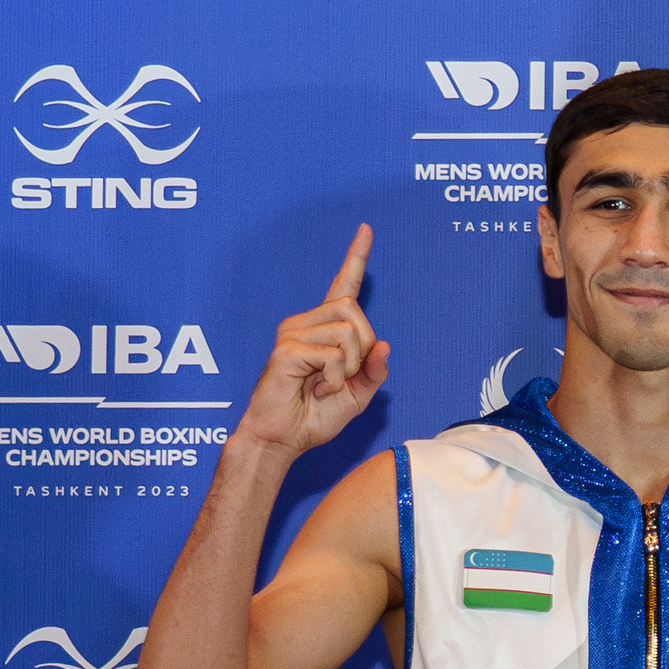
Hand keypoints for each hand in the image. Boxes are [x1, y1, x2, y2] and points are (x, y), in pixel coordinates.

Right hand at [242, 225, 389, 456]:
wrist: (283, 439)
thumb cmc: (315, 416)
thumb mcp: (357, 394)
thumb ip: (374, 371)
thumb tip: (385, 345)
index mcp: (325, 329)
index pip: (343, 286)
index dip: (356, 258)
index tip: (366, 229)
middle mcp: (306, 323)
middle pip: (355, 311)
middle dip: (362, 349)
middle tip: (341, 377)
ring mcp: (293, 333)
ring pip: (348, 332)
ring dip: (349, 368)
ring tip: (325, 385)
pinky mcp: (287, 349)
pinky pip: (333, 356)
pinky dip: (336, 380)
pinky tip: (316, 390)